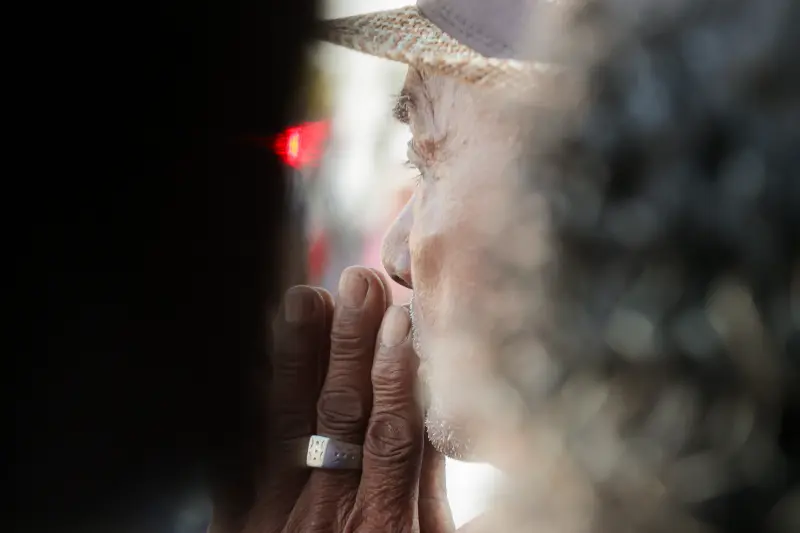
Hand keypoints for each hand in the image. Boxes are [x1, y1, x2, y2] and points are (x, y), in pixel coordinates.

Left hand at [214, 266, 452, 532]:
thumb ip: (435, 502)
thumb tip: (451, 435)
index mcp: (388, 528)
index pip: (398, 435)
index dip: (402, 374)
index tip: (406, 318)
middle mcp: (332, 516)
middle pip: (343, 417)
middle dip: (352, 346)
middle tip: (359, 284)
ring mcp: (277, 517)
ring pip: (287, 425)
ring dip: (296, 358)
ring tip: (303, 299)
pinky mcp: (236, 522)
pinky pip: (233, 458)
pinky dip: (240, 403)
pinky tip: (248, 357)